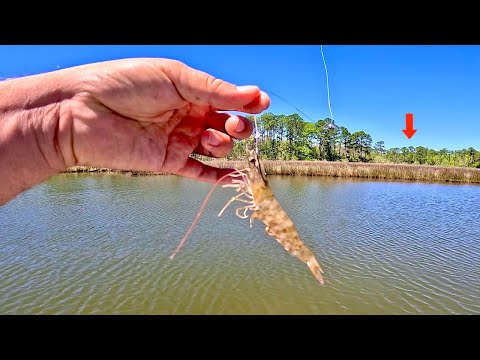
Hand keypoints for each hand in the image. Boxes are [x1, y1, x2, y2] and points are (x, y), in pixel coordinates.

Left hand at [61, 58, 269, 181]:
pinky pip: (199, 172)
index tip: (262, 103)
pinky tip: (233, 177)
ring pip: (218, 147)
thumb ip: (214, 90)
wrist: (82, 112)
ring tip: (207, 138)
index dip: (247, 102)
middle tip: (234, 124)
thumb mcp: (174, 78)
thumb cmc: (124, 84)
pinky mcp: (168, 162)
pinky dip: (218, 177)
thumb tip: (254, 94)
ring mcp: (179, 139)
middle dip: (239, 125)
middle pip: (228, 125)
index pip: (228, 98)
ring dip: (223, 144)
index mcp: (190, 90)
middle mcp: (188, 115)